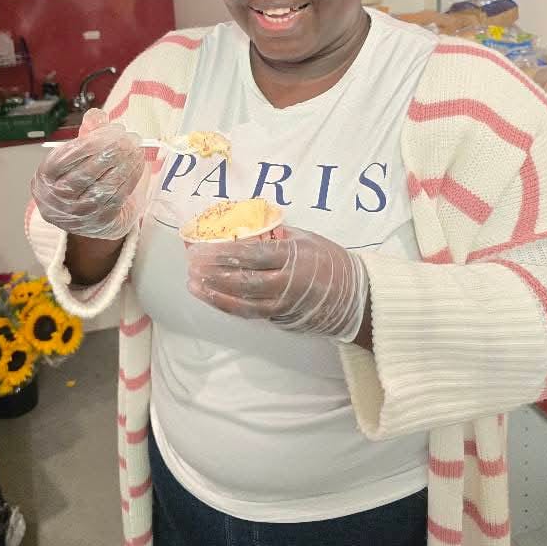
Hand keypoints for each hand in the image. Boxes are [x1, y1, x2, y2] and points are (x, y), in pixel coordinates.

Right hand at [31, 109, 148, 238]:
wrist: (86, 217)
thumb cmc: (79, 178)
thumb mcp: (78, 154)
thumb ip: (87, 133)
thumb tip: (97, 116)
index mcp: (46, 176)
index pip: (67, 156)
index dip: (93, 141)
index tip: (115, 129)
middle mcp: (58, 197)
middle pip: (87, 171)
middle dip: (113, 152)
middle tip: (131, 138)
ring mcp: (78, 213)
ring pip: (104, 185)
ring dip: (125, 164)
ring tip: (137, 149)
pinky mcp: (99, 221)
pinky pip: (117, 197)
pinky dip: (131, 178)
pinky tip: (139, 164)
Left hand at [186, 227, 368, 339]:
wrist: (355, 297)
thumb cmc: (330, 261)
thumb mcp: (307, 238)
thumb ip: (278, 235)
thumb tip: (248, 227)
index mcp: (292, 257)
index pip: (252, 255)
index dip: (224, 253)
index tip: (203, 249)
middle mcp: (286, 283)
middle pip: (242, 280)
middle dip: (213, 274)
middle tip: (191, 266)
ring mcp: (282, 304)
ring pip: (242, 302)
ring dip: (214, 294)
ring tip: (193, 285)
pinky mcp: (280, 319)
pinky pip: (250, 313)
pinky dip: (228, 306)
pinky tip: (212, 299)